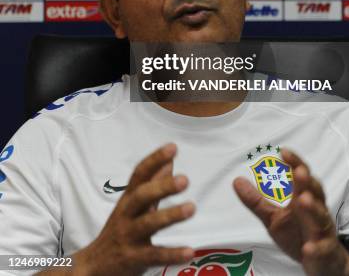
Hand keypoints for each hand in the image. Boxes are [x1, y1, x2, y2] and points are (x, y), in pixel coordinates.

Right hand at [74, 143, 194, 275]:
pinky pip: (154, 255)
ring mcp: (128, 236)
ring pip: (148, 224)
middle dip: (162, 187)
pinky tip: (189, 251)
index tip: (172, 147)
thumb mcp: (132, 205)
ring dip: (170, 215)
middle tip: (185, 179)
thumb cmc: (119, 230)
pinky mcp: (133, 259)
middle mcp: (126, 214)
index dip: (155, 160)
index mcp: (128, 199)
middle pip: (141, 196)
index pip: (140, 174)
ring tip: (191, 207)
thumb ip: (152, 184)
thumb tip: (170, 162)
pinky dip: (171, 253)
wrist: (92, 267)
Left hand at [233, 149, 348, 275]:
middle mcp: (317, 210)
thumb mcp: (273, 218)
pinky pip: (323, 249)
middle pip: (315, 192)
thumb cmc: (298, 234)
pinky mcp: (326, 251)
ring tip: (302, 200)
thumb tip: (236, 180)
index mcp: (304, 198)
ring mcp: (323, 231)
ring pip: (322, 217)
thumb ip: (257, 201)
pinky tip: (308, 248)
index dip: (295, 163)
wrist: (322, 262)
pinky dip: (317, 248)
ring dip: (313, 208)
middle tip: (298, 171)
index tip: (284, 151)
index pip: (301, 176)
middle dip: (307, 181)